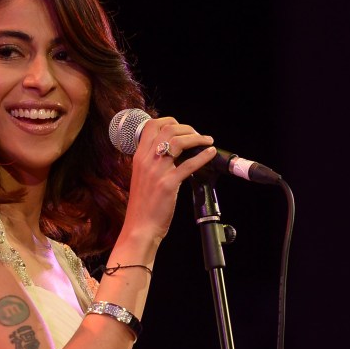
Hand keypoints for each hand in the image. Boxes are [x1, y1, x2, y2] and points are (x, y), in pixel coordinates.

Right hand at [119, 116, 216, 241]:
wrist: (140, 227)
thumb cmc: (143, 205)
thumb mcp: (141, 177)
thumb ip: (152, 162)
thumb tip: (170, 151)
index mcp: (138, 157)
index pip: (151, 125)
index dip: (169, 121)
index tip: (182, 127)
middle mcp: (146, 160)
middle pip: (168, 129)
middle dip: (187, 128)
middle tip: (198, 135)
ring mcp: (157, 171)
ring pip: (178, 141)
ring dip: (197, 138)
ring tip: (207, 141)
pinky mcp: (169, 184)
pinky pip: (189, 164)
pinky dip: (203, 156)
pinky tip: (210, 153)